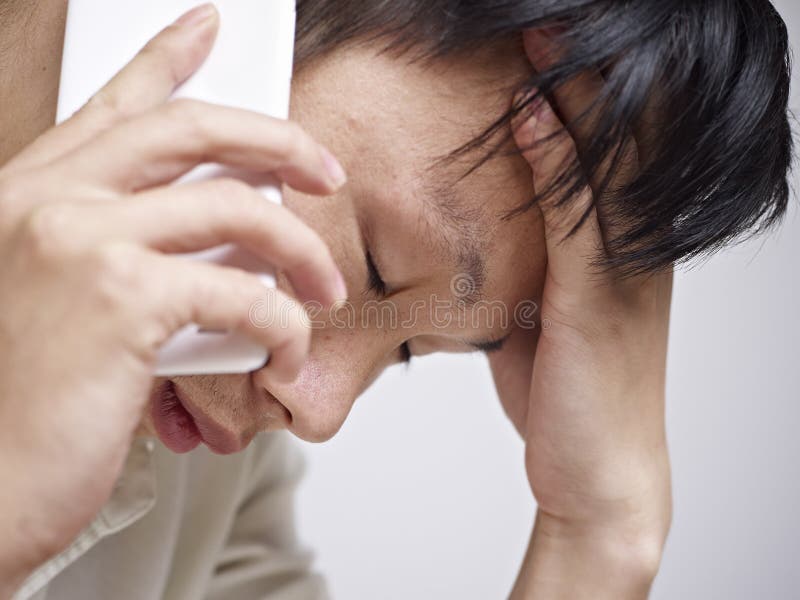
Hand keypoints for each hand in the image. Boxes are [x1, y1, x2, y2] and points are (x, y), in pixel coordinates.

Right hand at [0, 6, 345, 591]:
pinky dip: (285, 326)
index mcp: (30, 196)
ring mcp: (81, 241)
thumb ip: (128, 261)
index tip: (207, 28)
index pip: (113, 106)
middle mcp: (49, 201)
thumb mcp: (62, 310)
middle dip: (277, 141)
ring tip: (324, 288)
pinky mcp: (122, 297)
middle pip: (192, 130)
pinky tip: (287, 355)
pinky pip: (246, 294)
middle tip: (323, 169)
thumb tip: (224, 251)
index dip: (165, 59)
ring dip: (301, 251)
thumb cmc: (22, 408)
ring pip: (238, 210)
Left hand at [489, 31, 671, 596]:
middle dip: (585, 84)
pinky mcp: (599, 297)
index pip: (608, 163)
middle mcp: (631, 255)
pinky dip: (558, 161)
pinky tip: (535, 117)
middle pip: (615, 150)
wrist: (600, 477)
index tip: (548, 54)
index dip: (584, 104)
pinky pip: (579, 216)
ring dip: (573, 102)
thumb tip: (494, 248)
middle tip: (550, 27)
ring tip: (545, 43)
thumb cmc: (568, 402)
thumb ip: (532, 279)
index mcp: (619, 258)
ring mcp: (622, 273)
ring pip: (603, 169)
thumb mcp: (543, 326)